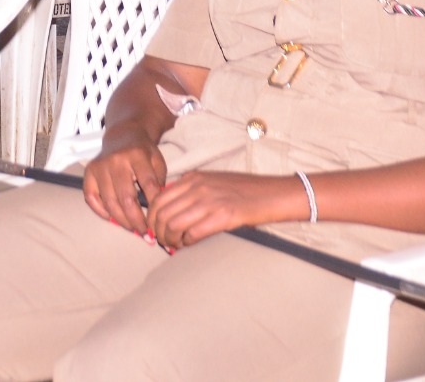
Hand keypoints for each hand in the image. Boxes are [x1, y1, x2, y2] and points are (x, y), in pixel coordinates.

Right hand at [82, 129, 168, 235]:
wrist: (122, 135)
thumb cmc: (143, 152)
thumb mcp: (157, 161)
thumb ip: (159, 182)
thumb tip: (158, 210)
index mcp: (137, 154)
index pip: (147, 184)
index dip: (154, 204)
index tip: (158, 219)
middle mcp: (116, 160)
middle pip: (126, 198)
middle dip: (137, 220)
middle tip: (145, 232)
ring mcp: (100, 166)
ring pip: (109, 202)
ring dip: (122, 220)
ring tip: (133, 229)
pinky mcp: (88, 172)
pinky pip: (91, 198)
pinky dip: (101, 212)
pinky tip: (113, 219)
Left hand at [147, 172, 303, 249]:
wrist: (272, 193)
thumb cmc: (243, 191)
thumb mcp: (211, 182)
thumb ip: (190, 191)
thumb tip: (169, 212)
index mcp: (192, 178)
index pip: (158, 199)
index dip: (152, 218)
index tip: (154, 229)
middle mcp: (197, 187)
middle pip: (161, 213)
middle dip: (158, 232)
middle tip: (163, 241)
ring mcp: (209, 201)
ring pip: (172, 224)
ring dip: (170, 239)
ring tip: (176, 245)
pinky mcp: (222, 216)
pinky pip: (192, 233)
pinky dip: (187, 242)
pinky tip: (190, 244)